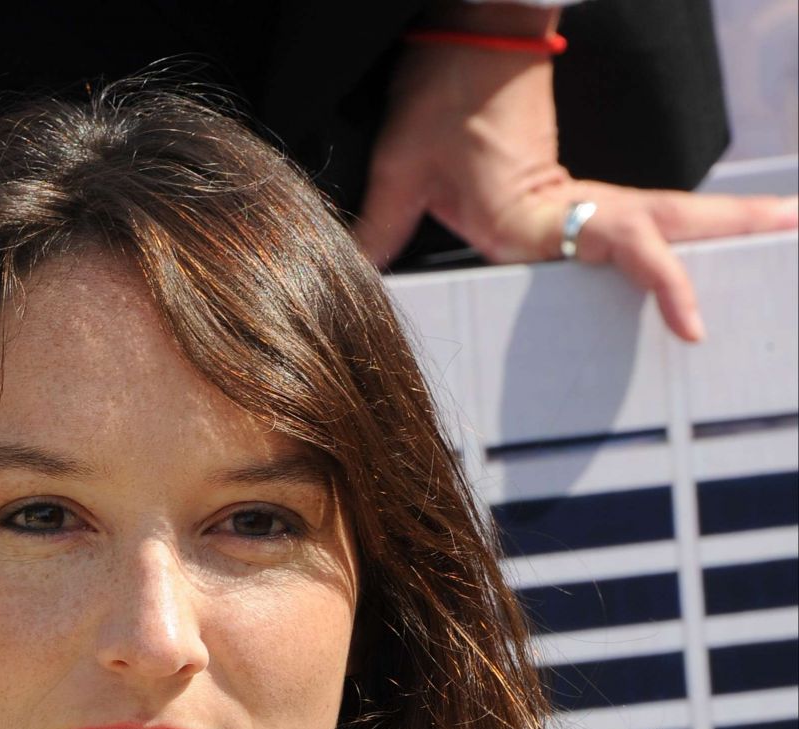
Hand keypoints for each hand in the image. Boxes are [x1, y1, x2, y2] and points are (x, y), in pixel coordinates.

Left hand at [353, 2, 797, 340]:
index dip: (663, 279)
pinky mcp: (575, 193)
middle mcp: (573, 210)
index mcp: (540, 213)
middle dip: (734, 235)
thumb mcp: (400, 164)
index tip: (694, 321)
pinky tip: (717, 243)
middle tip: (794, 235)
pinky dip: (684, 234)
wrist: (463, 30)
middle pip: (672, 223)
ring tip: (787, 231)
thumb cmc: (437, 93)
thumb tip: (350, 276)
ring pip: (669, 216)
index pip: (623, 242)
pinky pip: (642, 218)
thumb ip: (379, 228)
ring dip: (727, 227)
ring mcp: (581, 199)